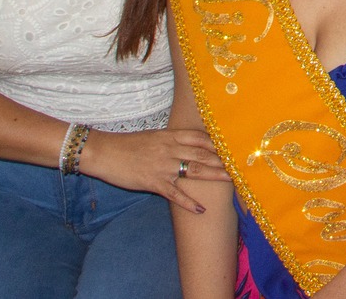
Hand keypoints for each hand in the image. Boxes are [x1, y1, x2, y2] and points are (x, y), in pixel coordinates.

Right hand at [79, 126, 229, 210]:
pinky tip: (201, 209)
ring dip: (214, 176)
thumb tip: (190, 144)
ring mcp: (163, 166)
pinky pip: (174, 193)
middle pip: (202, 154)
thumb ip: (172, 141)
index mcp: (170, 136)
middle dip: (223, 159)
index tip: (234, 145)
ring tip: (231, 180)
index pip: (201, 138)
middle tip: (241, 163)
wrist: (104, 152)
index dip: (219, 142)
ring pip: (194, 171)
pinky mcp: (153, 182)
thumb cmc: (128, 145)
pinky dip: (188, 202)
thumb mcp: (153, 137)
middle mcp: (170, 149)